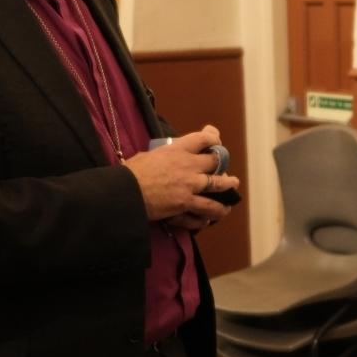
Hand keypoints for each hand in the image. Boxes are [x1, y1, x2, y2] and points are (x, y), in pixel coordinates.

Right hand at [122, 125, 240, 221]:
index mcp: (178, 150)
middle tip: (226, 172)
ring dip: (227, 191)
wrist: (125, 192)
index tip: (216, 142)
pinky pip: (203, 211)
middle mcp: (189, 166)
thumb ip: (163, 156)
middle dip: (223, 166)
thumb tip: (165, 158)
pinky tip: (209, 218)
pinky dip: (207, 216)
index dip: (213, 138)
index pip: (204, 139)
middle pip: (216, 162)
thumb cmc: (131, 173)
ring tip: (231, 195)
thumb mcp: (149, 156)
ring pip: (218, 187)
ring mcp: (190, 186)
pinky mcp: (186, 204)